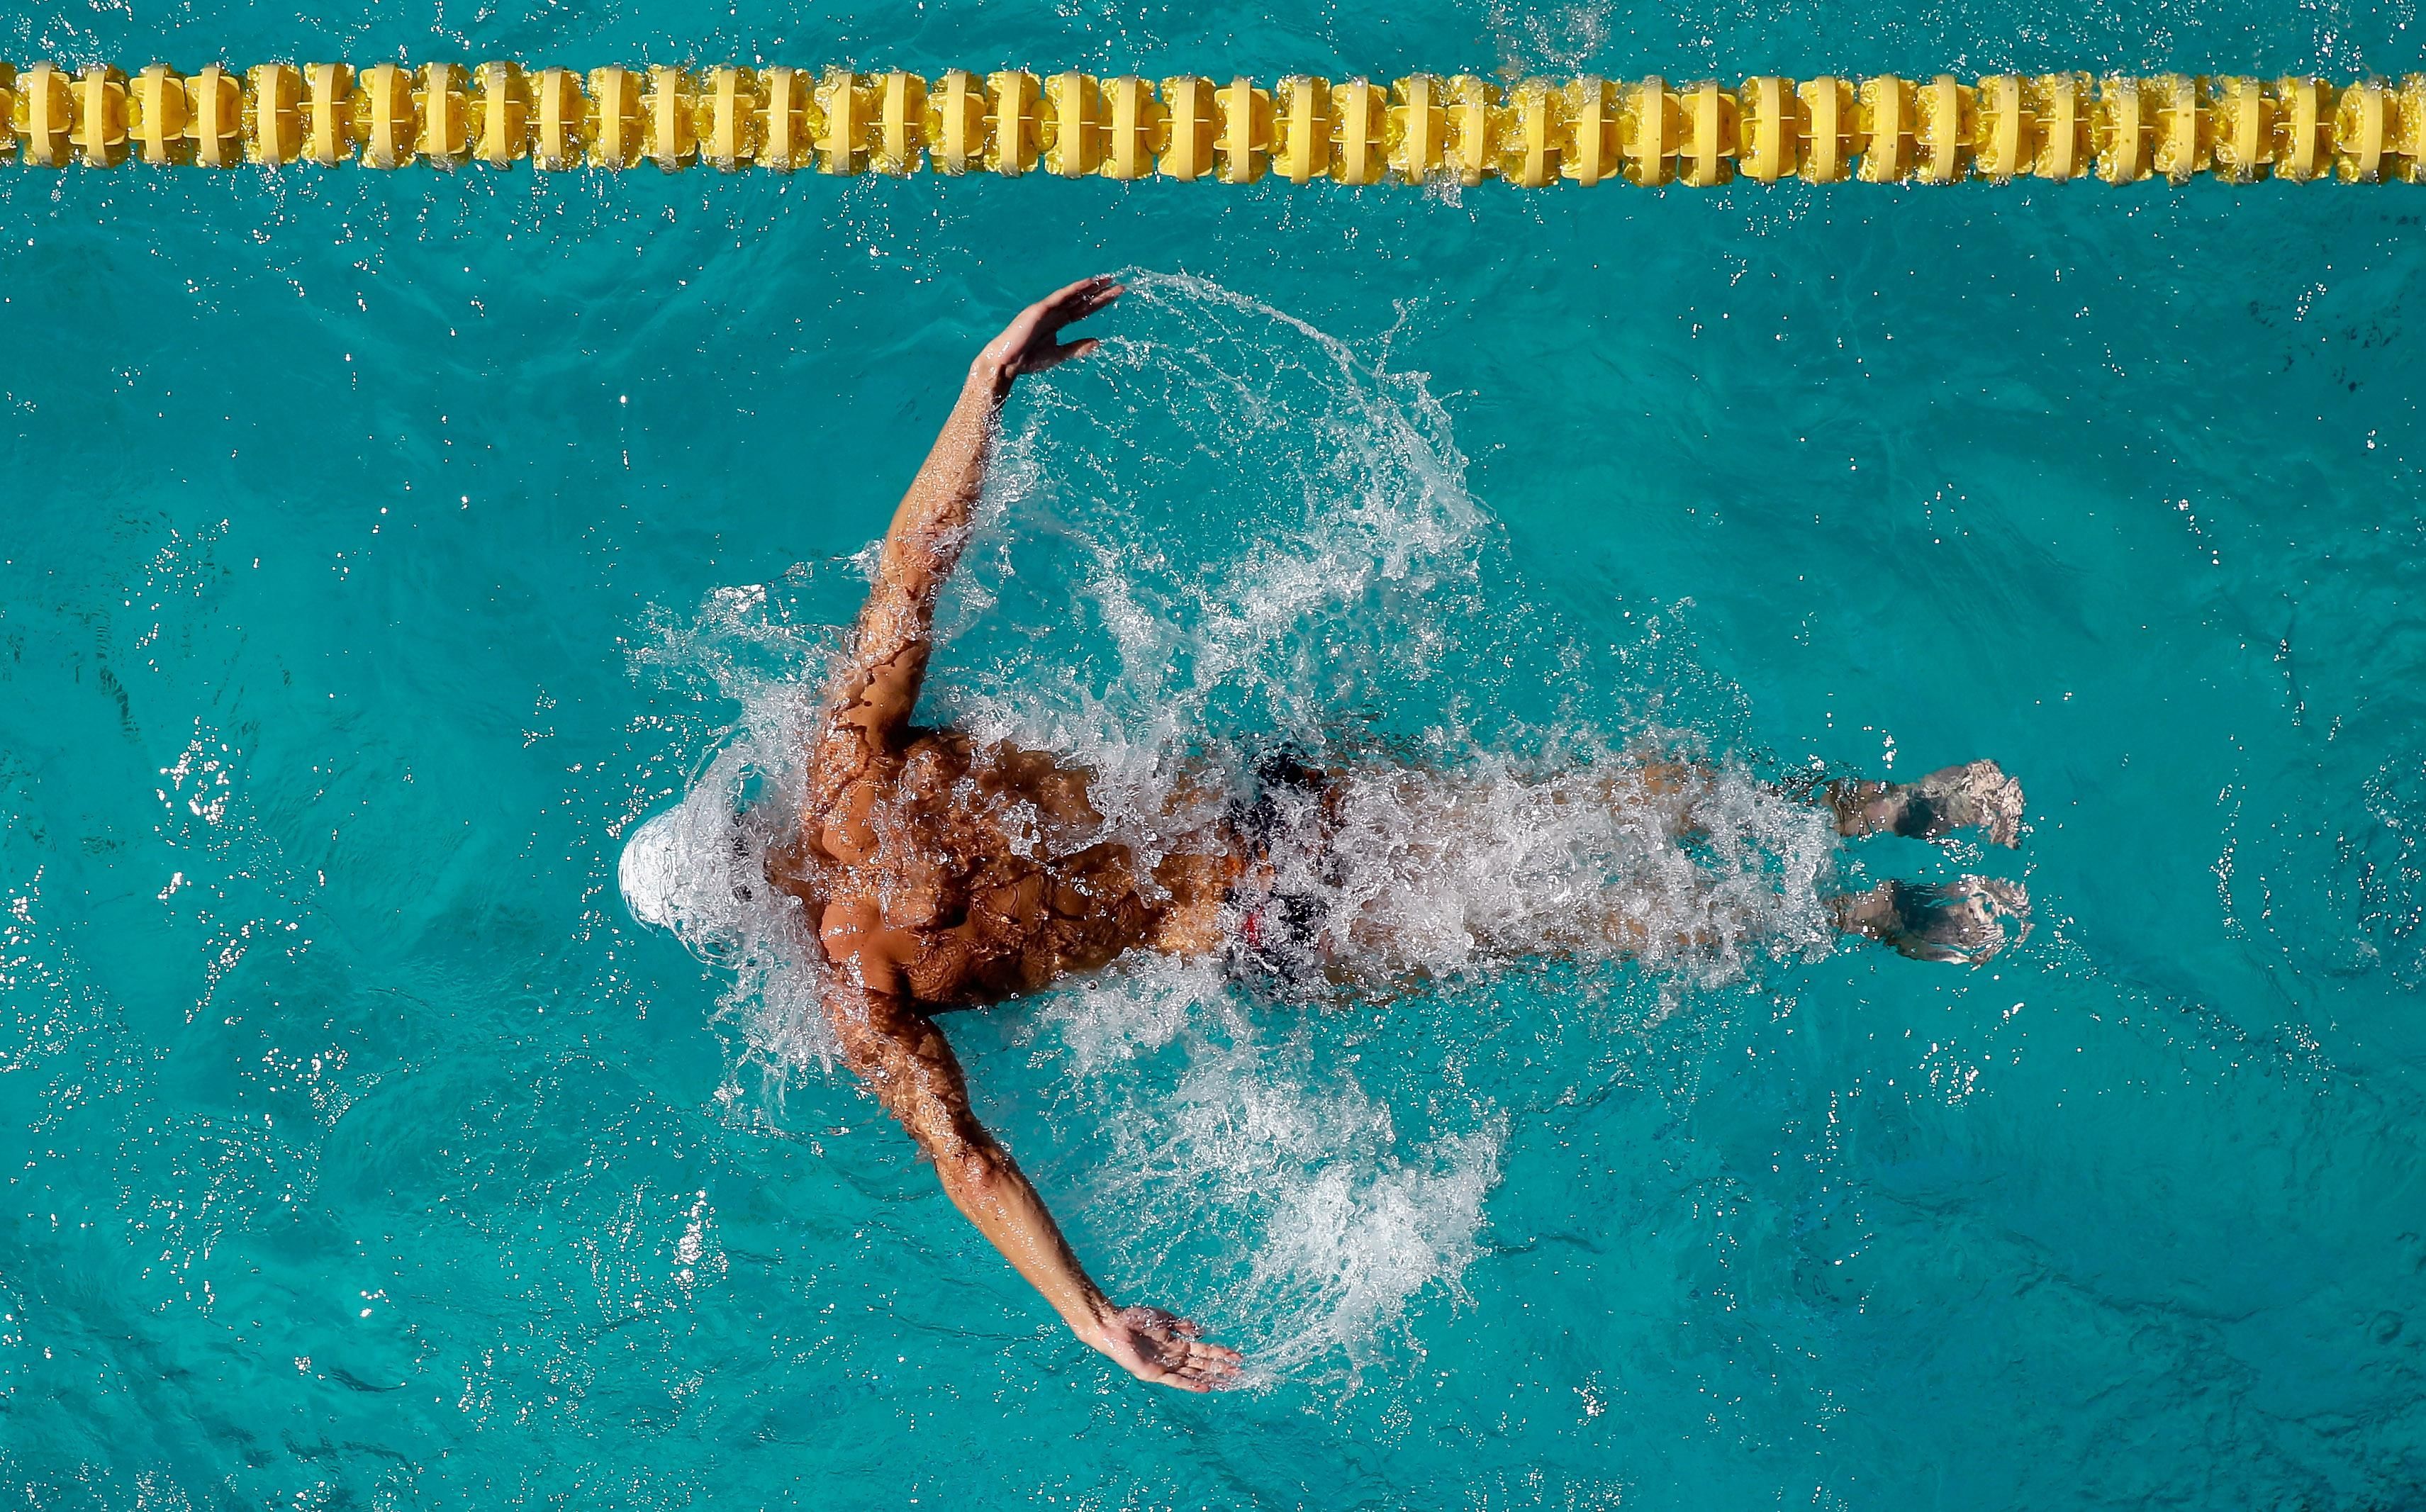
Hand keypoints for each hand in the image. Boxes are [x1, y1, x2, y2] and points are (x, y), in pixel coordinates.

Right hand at [974, 275, 1124, 390]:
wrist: (1007, 363)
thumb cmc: (1029, 360)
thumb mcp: (1059, 355)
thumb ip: (1077, 347)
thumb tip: (1098, 342)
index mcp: (1058, 322)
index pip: (1083, 310)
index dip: (1100, 302)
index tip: (1116, 296)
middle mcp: (1054, 313)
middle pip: (1082, 300)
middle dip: (1100, 293)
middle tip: (1118, 285)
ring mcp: (1047, 309)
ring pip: (1073, 295)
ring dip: (1090, 287)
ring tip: (1106, 280)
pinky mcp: (1040, 309)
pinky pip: (1060, 297)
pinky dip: (1074, 289)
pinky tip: (1088, 284)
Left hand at [1089, 1303, 1242, 1392]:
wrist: (1115, 1326)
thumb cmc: (1136, 1318)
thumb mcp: (1164, 1318)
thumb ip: (1183, 1325)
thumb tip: (1203, 1332)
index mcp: (1177, 1343)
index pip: (1204, 1350)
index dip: (1221, 1353)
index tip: (1238, 1356)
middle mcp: (1174, 1357)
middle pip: (1203, 1364)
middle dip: (1221, 1368)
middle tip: (1240, 1373)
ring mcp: (1165, 1366)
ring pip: (1194, 1374)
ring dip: (1211, 1378)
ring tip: (1229, 1383)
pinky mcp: (1154, 1374)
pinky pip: (1176, 1381)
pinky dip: (1191, 1384)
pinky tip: (1205, 1386)